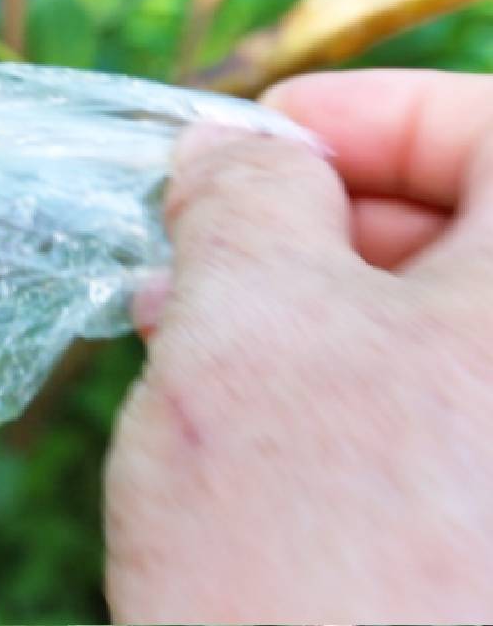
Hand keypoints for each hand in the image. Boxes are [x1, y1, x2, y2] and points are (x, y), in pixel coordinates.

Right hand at [105, 70, 492, 622]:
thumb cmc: (318, 554)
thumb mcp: (245, 324)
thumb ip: (244, 197)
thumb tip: (239, 154)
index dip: (365, 113)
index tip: (256, 142)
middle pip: (485, 234)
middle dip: (333, 220)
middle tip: (205, 248)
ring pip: (464, 338)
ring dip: (337, 312)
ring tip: (203, 337)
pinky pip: (459, 430)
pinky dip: (371, 402)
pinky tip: (263, 427)